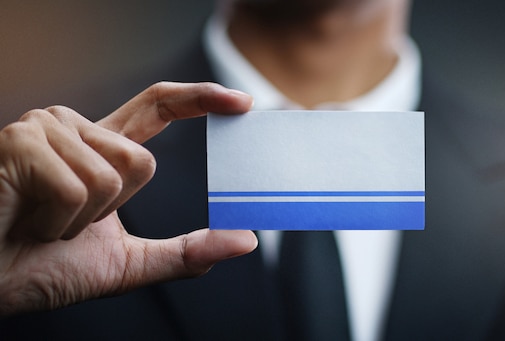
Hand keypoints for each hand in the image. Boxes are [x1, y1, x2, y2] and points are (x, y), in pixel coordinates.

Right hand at [0, 82, 256, 315]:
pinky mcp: (20, 142)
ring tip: (41, 221)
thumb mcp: (128, 264)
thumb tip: (245, 241)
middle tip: (65, 224)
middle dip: (112, 211)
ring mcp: (45, 129)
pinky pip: (78, 187)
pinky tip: (25, 220)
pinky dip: (58, 223)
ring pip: (113, 175)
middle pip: (143, 161)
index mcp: (100, 149)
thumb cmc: (41, 267)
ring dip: (82, 220)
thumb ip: (185, 252)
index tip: (241, 102)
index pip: (158, 107)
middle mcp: (74, 128)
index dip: (200, 98)